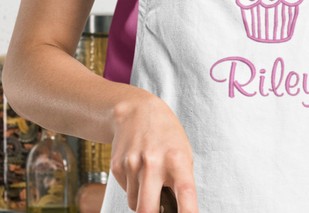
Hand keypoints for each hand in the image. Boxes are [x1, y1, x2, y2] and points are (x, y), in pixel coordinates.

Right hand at [111, 92, 198, 212]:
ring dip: (143, 202)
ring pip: (135, 205)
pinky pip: (127, 193)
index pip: (186, 194)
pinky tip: (139, 171)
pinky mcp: (117, 168)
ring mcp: (133, 165)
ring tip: (151, 180)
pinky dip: (134, 190)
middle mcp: (154, 163)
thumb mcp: (183, 152)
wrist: (137, 111)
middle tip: (160, 208)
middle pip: (148, 211)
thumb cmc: (165, 134)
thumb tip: (178, 210)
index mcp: (177, 159)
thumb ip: (182, 181)